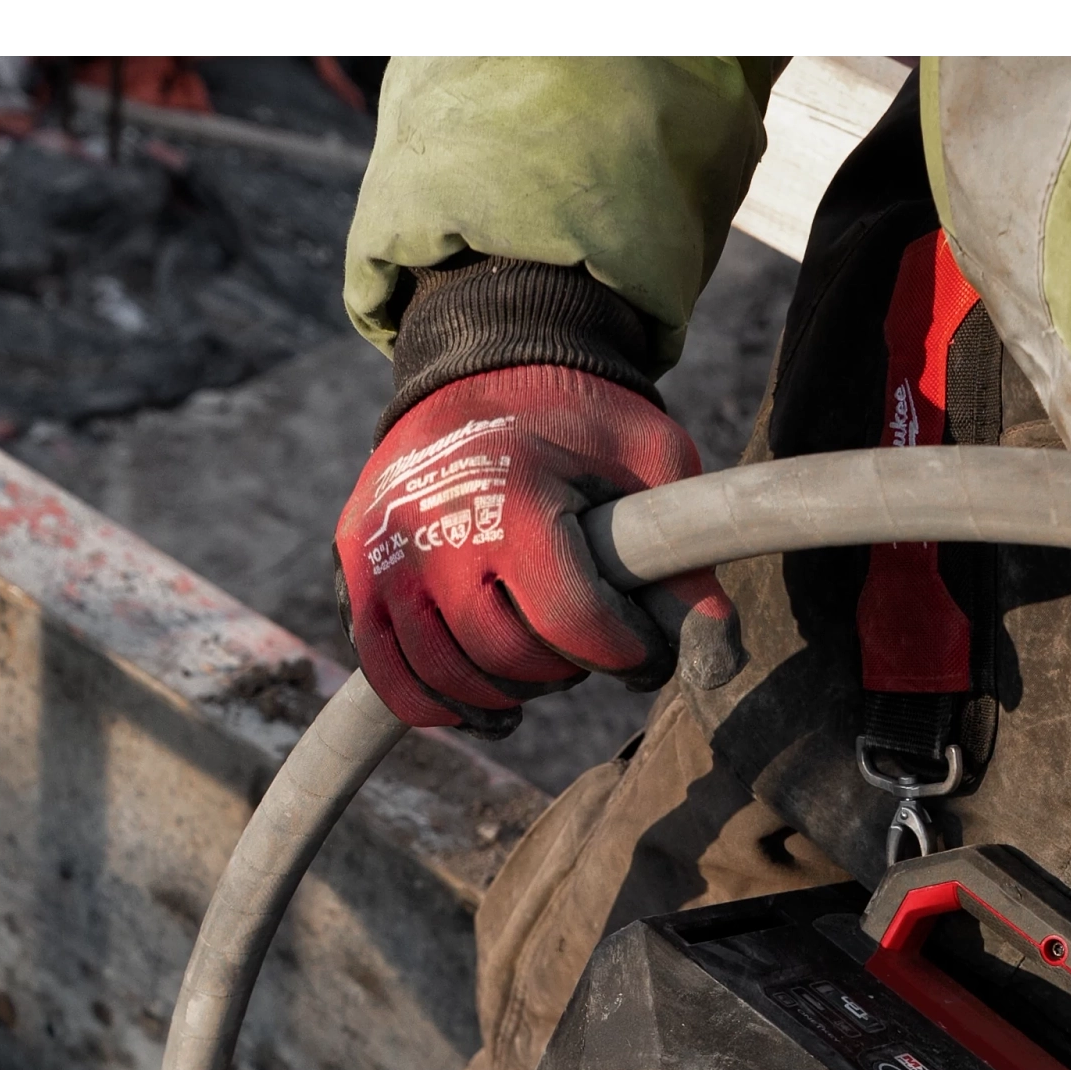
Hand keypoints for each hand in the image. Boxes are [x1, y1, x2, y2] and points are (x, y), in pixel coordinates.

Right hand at [337, 365, 720, 731]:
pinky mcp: (353, 569)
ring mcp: (383, 553)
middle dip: (564, 669)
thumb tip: (716, 651)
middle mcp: (431, 526)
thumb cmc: (579, 420)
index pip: (569, 619)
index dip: (623, 652)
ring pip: (445, 677)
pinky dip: (436, 704)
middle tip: (589, 646)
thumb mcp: (651, 461)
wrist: (483, 365)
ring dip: (506, 693)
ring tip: (543, 666)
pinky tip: (486, 702)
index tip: (644, 650)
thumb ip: (683, 552)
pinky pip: (387, 675)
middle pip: (505, 658)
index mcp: (510, 493)